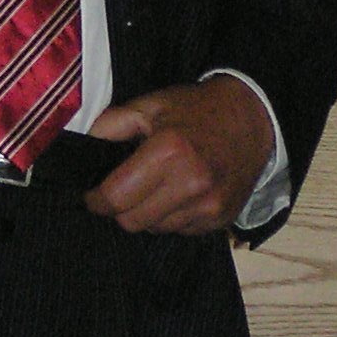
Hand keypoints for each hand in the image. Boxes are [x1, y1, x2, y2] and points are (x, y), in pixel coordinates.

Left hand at [84, 78, 272, 235]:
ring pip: (155, 229)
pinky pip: (180, 231)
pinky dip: (171, 217)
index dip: (96, 199)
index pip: (116, 197)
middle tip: (122, 190)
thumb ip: (111, 124)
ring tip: (155, 188)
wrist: (254, 119)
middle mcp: (190, 183)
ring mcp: (208, 206)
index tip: (93, 195)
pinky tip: (178, 194)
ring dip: (147, 214)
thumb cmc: (197, 110)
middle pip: (132, 221)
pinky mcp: (220, 219)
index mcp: (169, 151)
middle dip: (119, 208)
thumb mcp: (151, 105)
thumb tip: (82, 145)